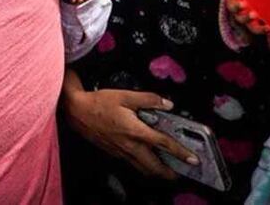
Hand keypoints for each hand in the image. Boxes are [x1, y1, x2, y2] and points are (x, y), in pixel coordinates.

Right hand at [63, 87, 196, 179]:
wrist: (76, 112)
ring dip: (156, 172)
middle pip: (154, 167)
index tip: (193, 159)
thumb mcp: (125, 95)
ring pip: (143, 169)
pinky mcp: (114, 152)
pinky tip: (145, 159)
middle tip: (181, 173)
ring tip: (166, 171)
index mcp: (135, 131)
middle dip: (169, 173)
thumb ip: (149, 99)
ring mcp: (121, 152)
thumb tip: (167, 104)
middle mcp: (130, 145)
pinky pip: (132, 164)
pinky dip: (143, 166)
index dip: (180, 152)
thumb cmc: (99, 103)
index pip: (163, 144)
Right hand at [218, 0, 269, 33]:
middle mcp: (234, 6)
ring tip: (254, 14)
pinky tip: (269, 26)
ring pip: (242, 19)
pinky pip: (255, 29)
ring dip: (248, 16)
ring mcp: (242, 17)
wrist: (247, 18)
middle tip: (243, 3)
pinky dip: (262, 28)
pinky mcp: (252, 27)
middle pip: (232, 6)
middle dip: (236, 5)